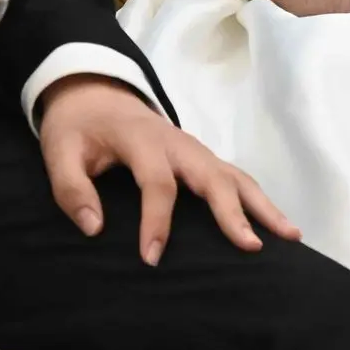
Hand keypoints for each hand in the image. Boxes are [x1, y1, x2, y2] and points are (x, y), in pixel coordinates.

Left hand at [38, 75, 300, 265]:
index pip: (158, 182)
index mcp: (143, 140)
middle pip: (213, 175)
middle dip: (234, 211)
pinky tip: (274, 224)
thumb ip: (71, 188)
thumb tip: (94, 228)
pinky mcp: (199, 157)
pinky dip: (255, 199)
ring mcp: (193, 148)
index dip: (157, 220)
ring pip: (234, 175)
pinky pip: (233, 177)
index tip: (152, 258)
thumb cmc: (77, 126)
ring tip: (290, 234)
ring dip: (262, 204)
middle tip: (252, 247)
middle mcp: (177, 143)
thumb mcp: (58, 151)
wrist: (94, 90)